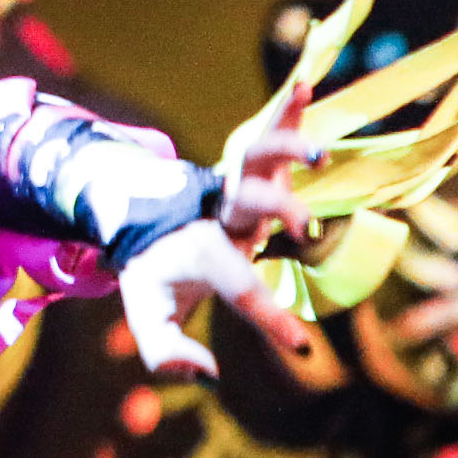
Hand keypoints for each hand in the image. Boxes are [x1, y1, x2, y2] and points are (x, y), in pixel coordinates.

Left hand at [117, 80, 320, 377]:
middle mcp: (222, 213)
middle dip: (278, 212)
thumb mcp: (149, 314)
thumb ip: (166, 350)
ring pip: (259, 156)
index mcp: (203, 251)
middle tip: (305, 231)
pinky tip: (302, 82)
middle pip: (249, 203)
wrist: (138, 218)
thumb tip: (206, 375)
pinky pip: (269, 130)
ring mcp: (236, 185)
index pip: (239, 287)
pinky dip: (286, 107)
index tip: (302, 346)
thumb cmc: (155, 272)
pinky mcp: (250, 167)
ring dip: (288, 148)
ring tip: (319, 150)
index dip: (270, 318)